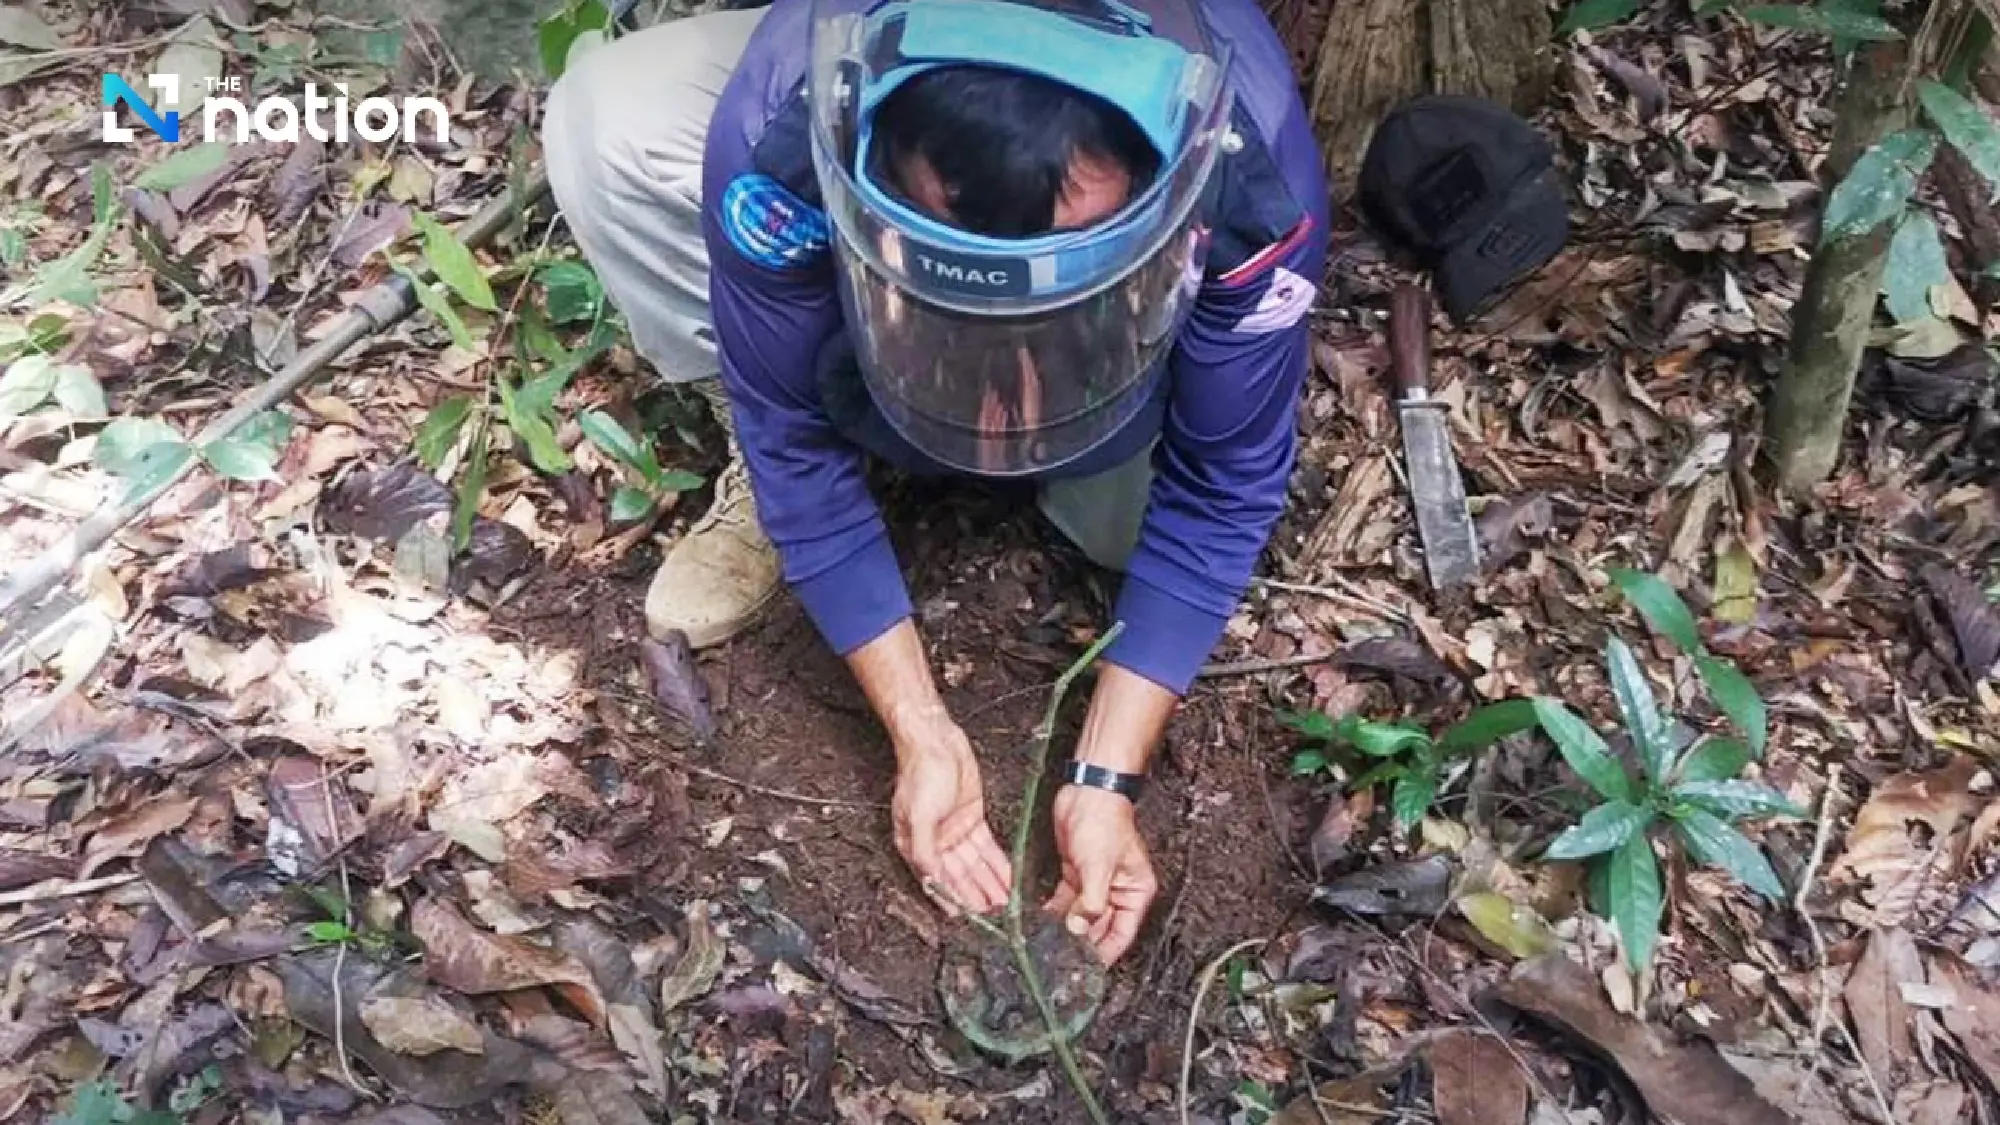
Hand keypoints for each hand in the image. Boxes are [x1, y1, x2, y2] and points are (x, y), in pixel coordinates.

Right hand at [892, 722, 1011, 915]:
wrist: (935, 740)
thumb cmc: (920, 773)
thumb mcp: (917, 816)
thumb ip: (923, 851)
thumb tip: (930, 879)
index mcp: (915, 844)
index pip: (936, 880)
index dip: (952, 898)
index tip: (968, 916)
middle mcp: (935, 841)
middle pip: (959, 876)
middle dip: (976, 895)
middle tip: (995, 913)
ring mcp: (955, 831)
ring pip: (975, 865)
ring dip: (989, 883)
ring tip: (1005, 901)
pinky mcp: (972, 818)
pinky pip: (987, 848)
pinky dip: (997, 863)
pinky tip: (1007, 876)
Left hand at [1045, 785, 1157, 965]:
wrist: (1088, 791)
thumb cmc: (1105, 822)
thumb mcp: (1099, 867)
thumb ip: (1091, 903)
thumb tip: (1079, 931)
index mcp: (1135, 893)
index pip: (1121, 935)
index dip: (1105, 953)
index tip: (1085, 970)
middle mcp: (1117, 892)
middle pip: (1100, 929)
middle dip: (1082, 943)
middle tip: (1060, 961)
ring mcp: (1095, 884)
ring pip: (1080, 917)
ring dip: (1065, 930)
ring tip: (1047, 947)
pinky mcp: (1076, 874)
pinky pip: (1066, 901)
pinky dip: (1055, 912)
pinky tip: (1040, 923)